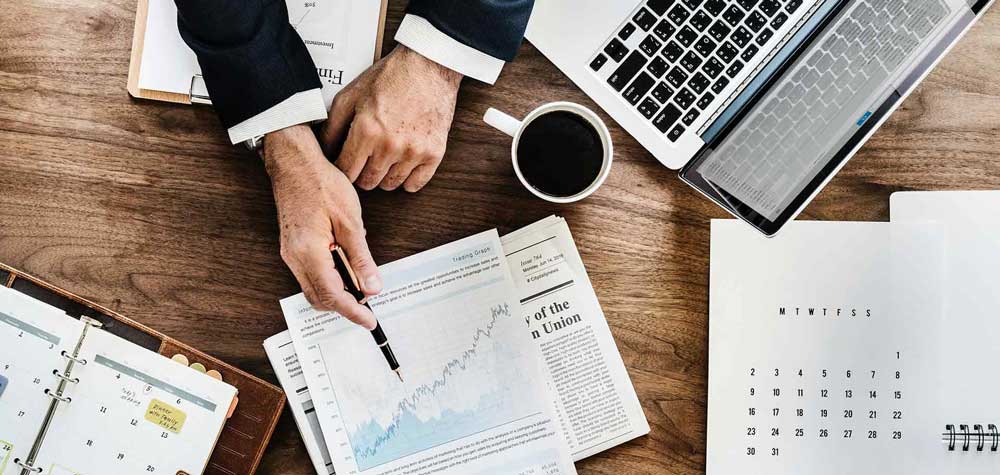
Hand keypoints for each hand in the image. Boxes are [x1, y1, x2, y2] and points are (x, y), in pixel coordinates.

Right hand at [264, 124, 381, 328]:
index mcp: (309, 252)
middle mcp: (294, 258)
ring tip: (360, 282)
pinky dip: (329, 278)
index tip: (369, 321)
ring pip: (314, 288)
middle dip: (344, 305)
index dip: (352, 312)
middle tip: (369, 302)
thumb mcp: (351, 222)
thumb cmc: (321, 184)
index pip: (332, 295)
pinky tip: (346, 265)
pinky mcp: (292, 248)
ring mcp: (290, 254)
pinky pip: (310, 274)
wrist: (295, 164)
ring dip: (337, 291)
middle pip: (319, 298)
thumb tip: (372, 286)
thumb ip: (361, 258)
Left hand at [320, 45, 462, 191]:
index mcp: (366, 130)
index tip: (345, 163)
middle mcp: (390, 145)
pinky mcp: (434, 153)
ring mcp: (414, 151)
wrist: (429, 66)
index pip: (346, 171)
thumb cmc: (390, 77)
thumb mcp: (351, 95)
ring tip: (384, 158)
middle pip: (367, 182)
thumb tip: (324, 151)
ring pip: (390, 185)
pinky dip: (406, 179)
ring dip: (383, 176)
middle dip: (361, 173)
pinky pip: (415, 184)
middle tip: (364, 159)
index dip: (342, 169)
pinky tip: (402, 164)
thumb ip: (333, 126)